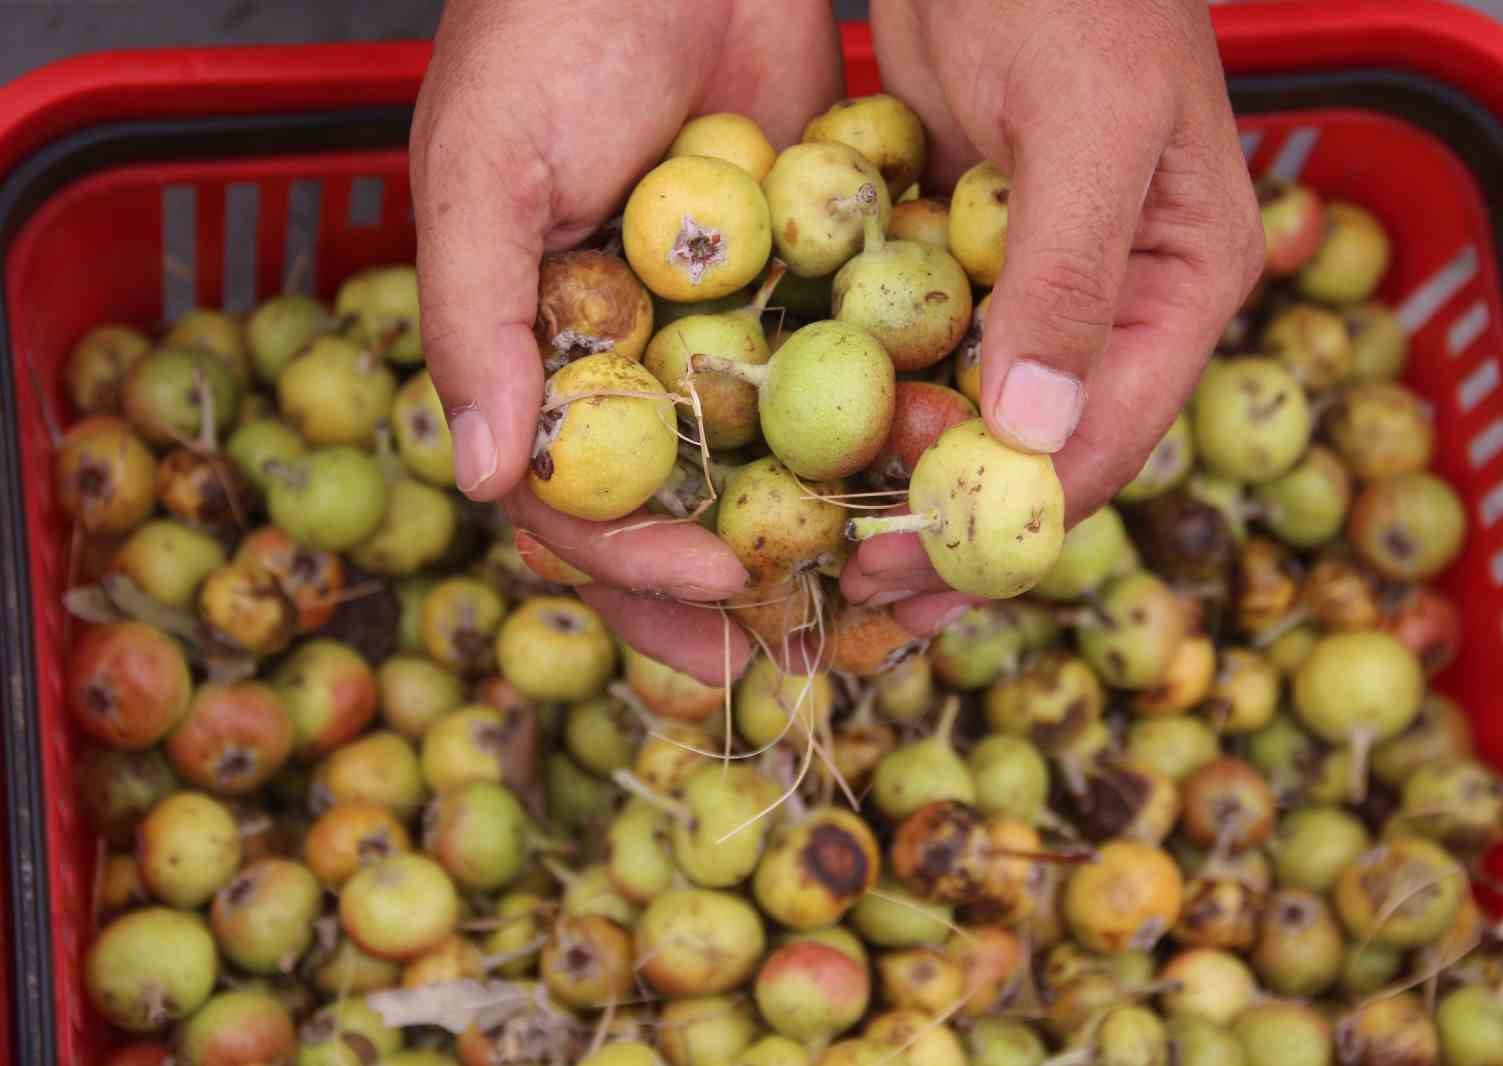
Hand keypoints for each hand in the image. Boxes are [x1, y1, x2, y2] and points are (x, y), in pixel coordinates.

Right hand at [411, 0, 843, 682]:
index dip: (628, 559)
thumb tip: (479, 478)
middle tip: (790, 656)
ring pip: (760, 476)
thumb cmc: (549, 30)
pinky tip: (918, 493)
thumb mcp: (483, 168)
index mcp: (536, 360)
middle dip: (722, 595)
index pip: (570, 502)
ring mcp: (716, 341)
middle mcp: (626, 369)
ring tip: (868, 608)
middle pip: (669, 517)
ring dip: (807, 544)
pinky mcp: (801, 297)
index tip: (711, 578)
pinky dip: (868, 447)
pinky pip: (834, 394)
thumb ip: (476, 322)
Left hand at [842, 0, 1264, 629]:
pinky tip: (812, 458)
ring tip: (830, 554)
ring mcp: (1035, 285)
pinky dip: (873, 407)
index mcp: (1181, 282)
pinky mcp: (963, 257)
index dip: (1012, 521)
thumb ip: (1069, 278)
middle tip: (862, 594)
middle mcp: (1115, 303)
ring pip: (973, 416)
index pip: (1105, 437)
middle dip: (953, 529)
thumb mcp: (1085, 125)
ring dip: (905, 485)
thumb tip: (1034, 440)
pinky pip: (918, 353)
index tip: (917, 573)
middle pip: (1037, 452)